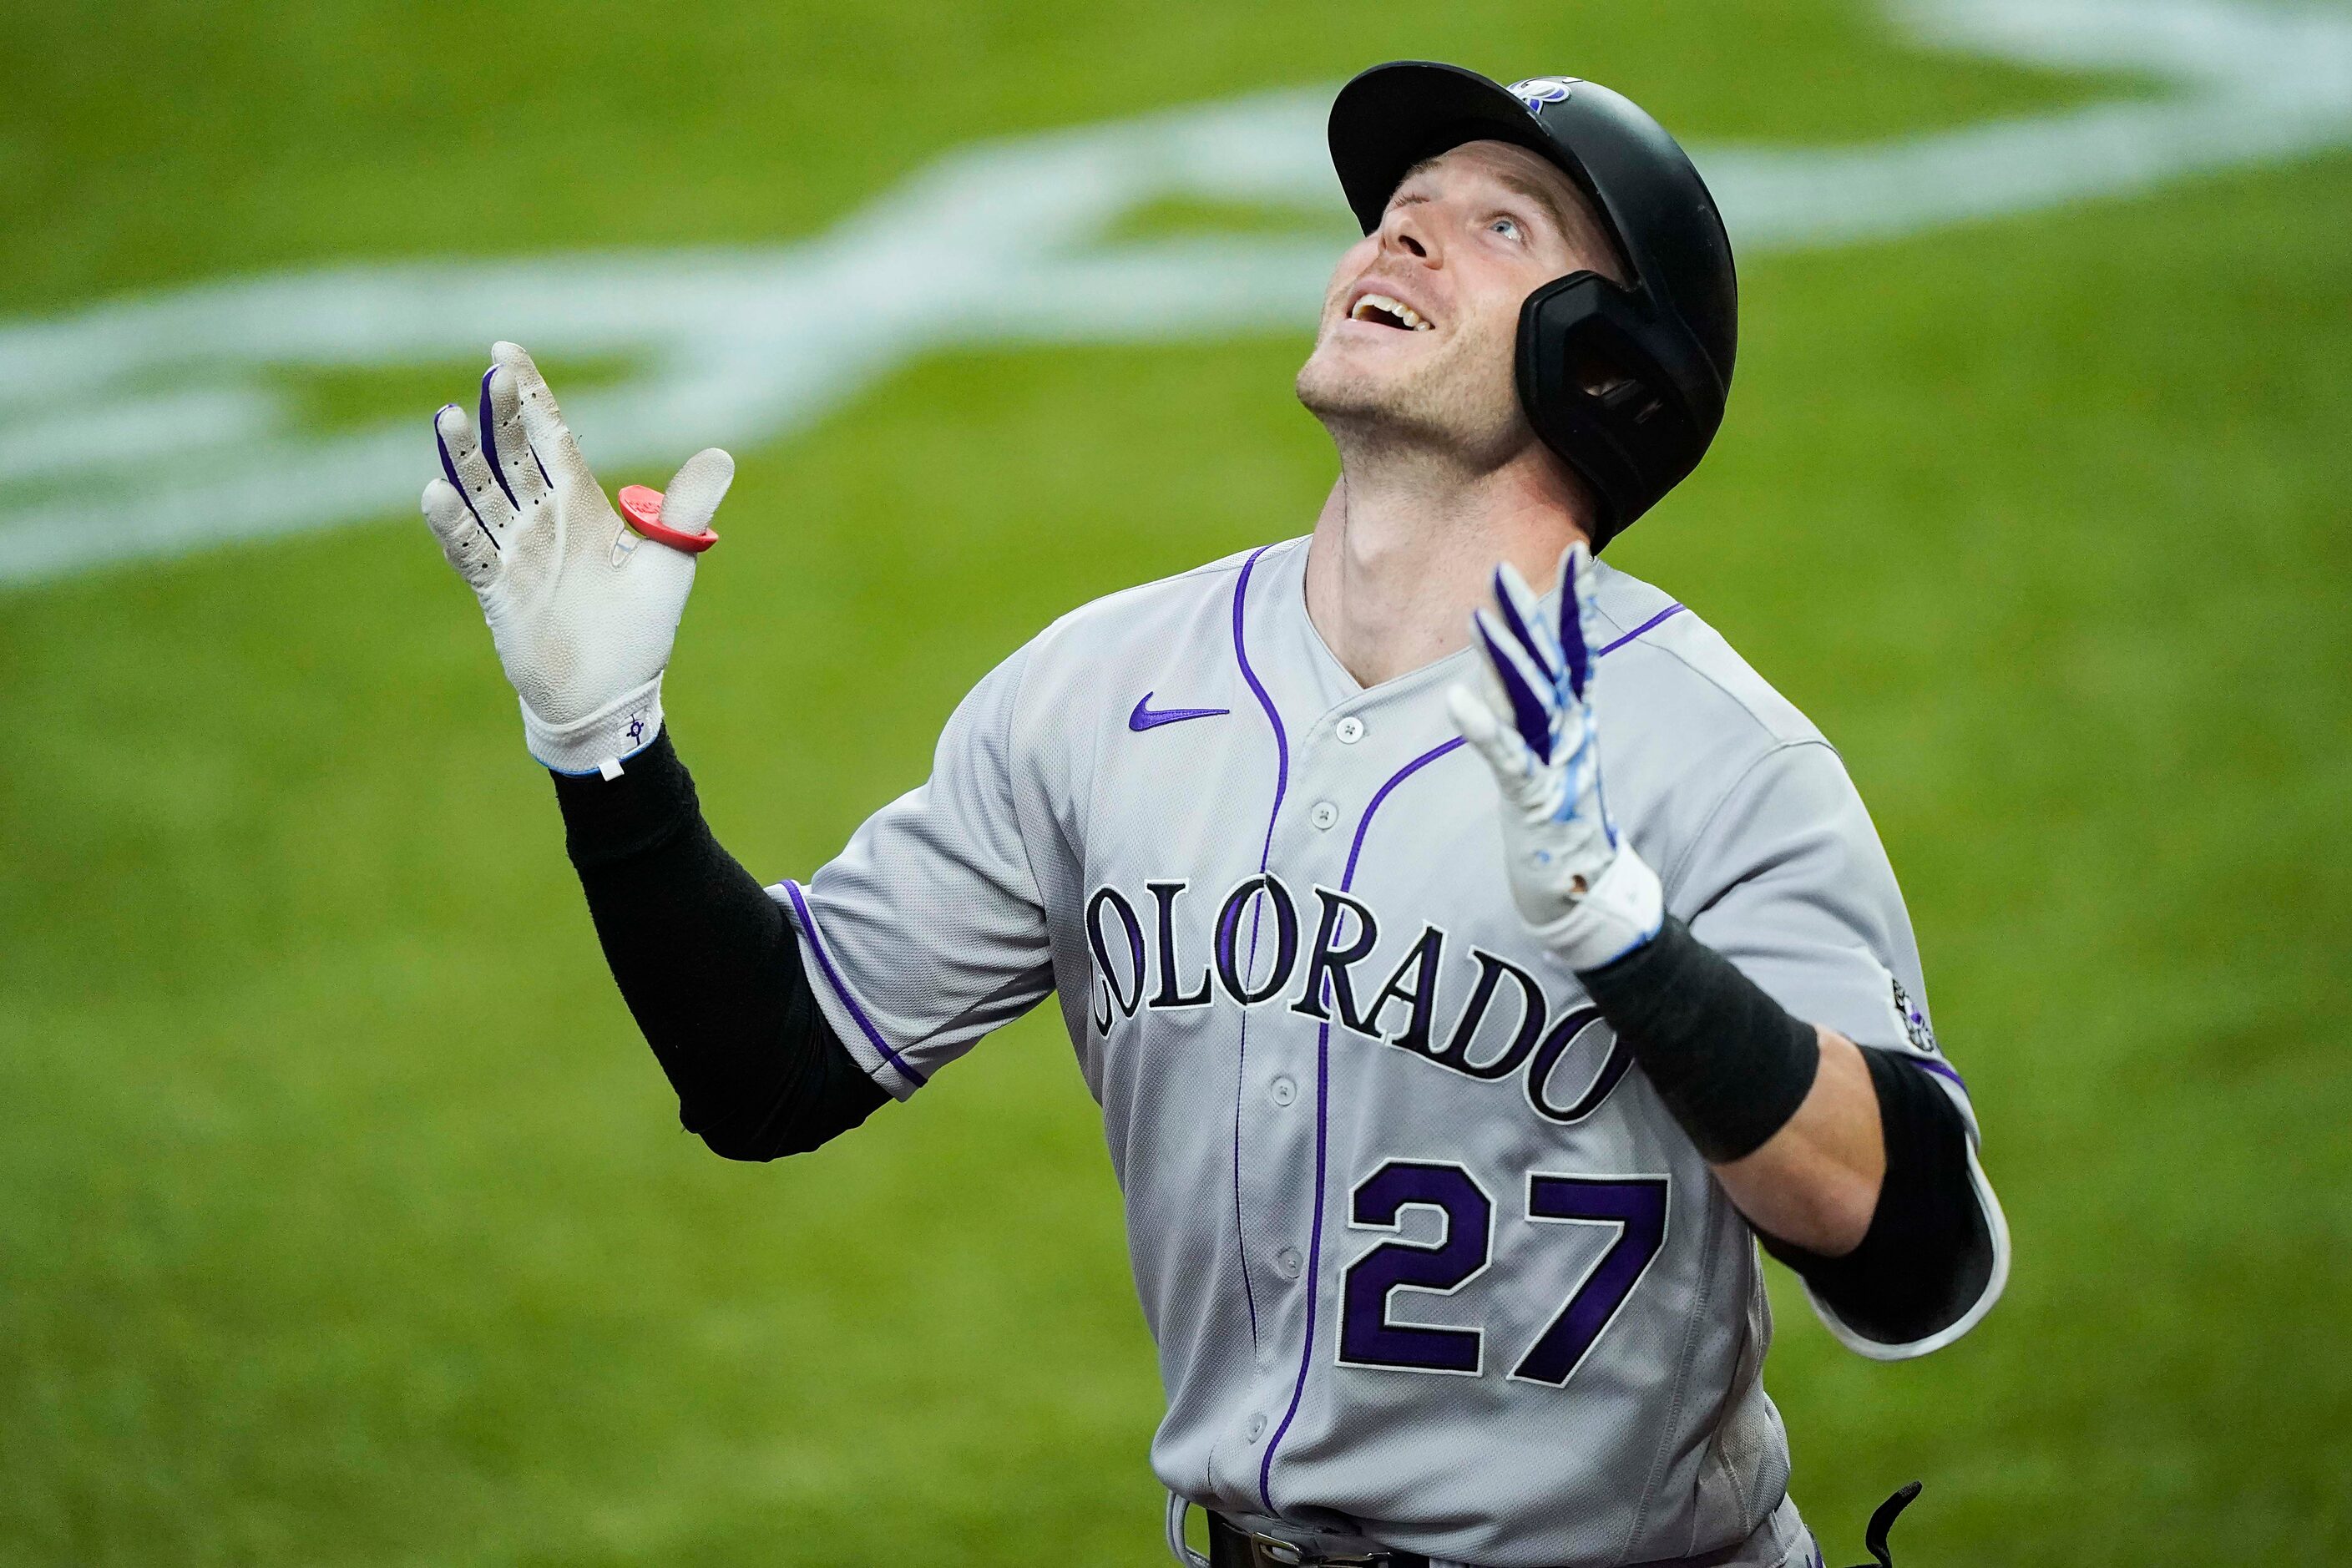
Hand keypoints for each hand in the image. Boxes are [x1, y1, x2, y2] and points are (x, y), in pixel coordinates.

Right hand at [421, 341, 732, 774]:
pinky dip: (452, 523)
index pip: (551, 438)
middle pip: (514, 455)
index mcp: (583, 508)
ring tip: (449, 418)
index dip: (530, 397)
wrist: (610, 696)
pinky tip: (435, 492)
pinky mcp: (498, 589)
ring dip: (466, 458)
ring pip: (483, 494)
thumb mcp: (670, 563)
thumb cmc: (638, 633)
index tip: (505, 351)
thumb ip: (687, 510)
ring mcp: (516, 553)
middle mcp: (543, 522)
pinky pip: (469, 550)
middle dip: (501, 414)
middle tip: (489, 371)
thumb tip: (722, 454)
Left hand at [1446, 543, 1662, 971]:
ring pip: (1531, 701)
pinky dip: (1485, 729)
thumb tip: (1512, 664)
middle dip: (1529, 613)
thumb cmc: (1561, 817)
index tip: (1577, 551)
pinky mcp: (1536, 799)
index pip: (1577, 647)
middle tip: (1503, 567)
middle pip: (1550, 661)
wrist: (1584, 889)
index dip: (1576, 601)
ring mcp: (1556, 763)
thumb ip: (1535, 708)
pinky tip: (1458, 701)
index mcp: (1575, 717)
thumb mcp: (1549, 753)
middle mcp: (1572, 732)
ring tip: (1480, 619)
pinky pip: (1508, 759)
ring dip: (1507, 659)